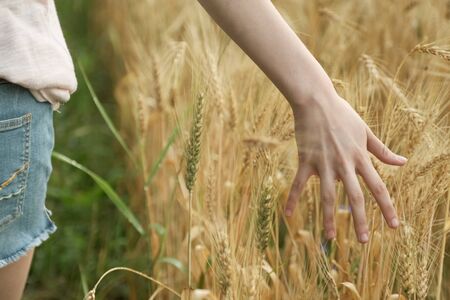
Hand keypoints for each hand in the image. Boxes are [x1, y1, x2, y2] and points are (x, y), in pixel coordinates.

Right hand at [284, 90, 406, 242]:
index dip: (387, 207)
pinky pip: (299, 184)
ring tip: (331, 238)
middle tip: (364, 242)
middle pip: (355, 197)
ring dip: (329, 218)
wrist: (316, 101)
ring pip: (327, 195)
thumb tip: (402, 162)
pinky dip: (293, 199)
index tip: (394, 225)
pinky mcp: (306, 160)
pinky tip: (288, 214)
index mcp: (360, 158)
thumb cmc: (342, 114)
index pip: (378, 187)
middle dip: (360, 220)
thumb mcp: (365, 131)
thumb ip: (382, 150)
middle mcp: (344, 164)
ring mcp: (324, 164)